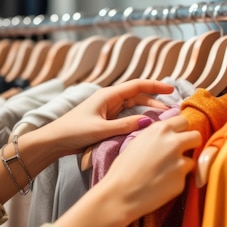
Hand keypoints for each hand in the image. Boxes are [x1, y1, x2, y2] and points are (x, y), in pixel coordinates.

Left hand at [49, 79, 174, 154]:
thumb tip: (147, 121)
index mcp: (108, 95)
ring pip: (134, 107)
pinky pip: (127, 117)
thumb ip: (125, 126)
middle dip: (155, 101)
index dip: (156, 86)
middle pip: (138, 96)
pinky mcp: (106, 120)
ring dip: (148, 111)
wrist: (54, 140)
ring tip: (163, 119)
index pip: (137, 85)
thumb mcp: (101, 130)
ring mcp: (108, 110)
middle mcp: (110, 100)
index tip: (172, 89)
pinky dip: (138, 120)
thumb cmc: (74, 132)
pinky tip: (147, 127)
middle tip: (172, 111)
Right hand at [101, 115, 201, 218]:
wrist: (120, 194)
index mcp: (160, 130)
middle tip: (181, 153)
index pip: (184, 121)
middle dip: (191, 144)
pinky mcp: (182, 180)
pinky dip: (177, 180)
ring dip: (184, 164)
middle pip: (196, 136)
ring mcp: (180, 162)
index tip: (178, 137)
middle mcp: (174, 142)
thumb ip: (156, 137)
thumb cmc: (123, 170)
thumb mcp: (137, 142)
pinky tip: (162, 184)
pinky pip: (186, 177)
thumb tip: (168, 137)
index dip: (181, 131)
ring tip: (166, 173)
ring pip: (193, 159)